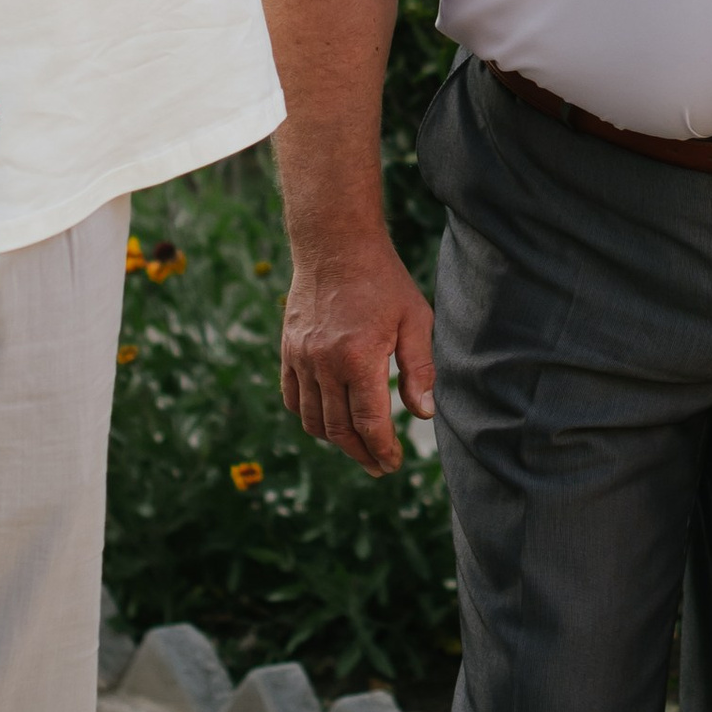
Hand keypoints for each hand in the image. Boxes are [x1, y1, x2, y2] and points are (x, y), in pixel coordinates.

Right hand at [280, 234, 436, 474]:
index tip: (393, 463)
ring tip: (356, 447)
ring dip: (334, 440)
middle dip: (361, 454)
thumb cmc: (383, 280)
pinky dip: (308, 417)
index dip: (382, 450)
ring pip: (312, 419)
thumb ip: (420, 370)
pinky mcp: (288, 350)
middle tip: (378, 466)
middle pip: (339, 429)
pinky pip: (292, 397)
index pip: (369, 423)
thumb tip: (423, 415)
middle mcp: (324, 363)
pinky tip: (328, 420)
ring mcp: (301, 358)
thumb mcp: (415, 320)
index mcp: (359, 358)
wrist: (336, 245)